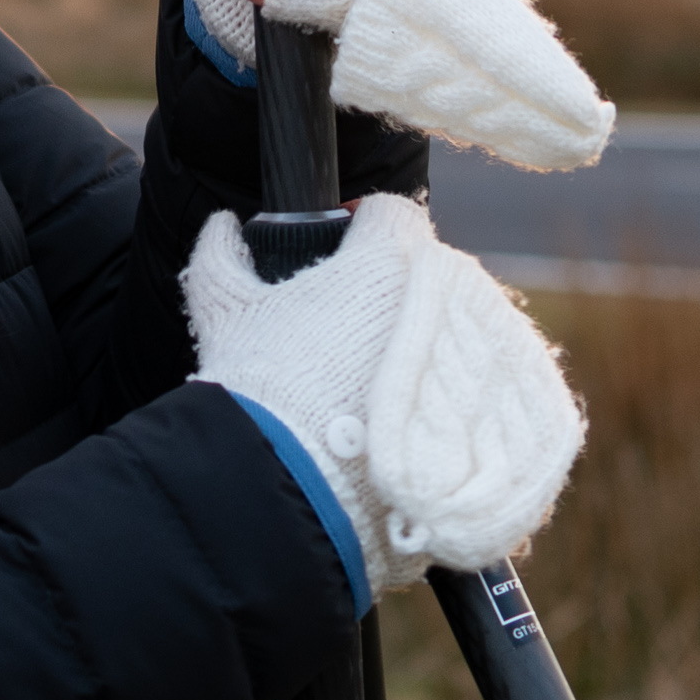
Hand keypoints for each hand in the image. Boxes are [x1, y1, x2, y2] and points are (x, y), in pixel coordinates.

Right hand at [183, 197, 587, 591]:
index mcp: (386, 260)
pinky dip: (442, 399)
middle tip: (347, 331)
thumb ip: (220, 259)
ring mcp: (468, 359)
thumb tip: (218, 227)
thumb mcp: (227, 314)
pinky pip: (471, 390)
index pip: (392, 214)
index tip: (339, 254)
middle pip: (426, 276)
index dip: (361, 229)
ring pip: (453, 333)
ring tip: (371, 387)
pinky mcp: (482, 417)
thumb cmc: (262, 387)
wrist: (294, 484)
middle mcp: (440, 300)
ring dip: (422, 346)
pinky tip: (397, 424)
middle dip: (392, 295)